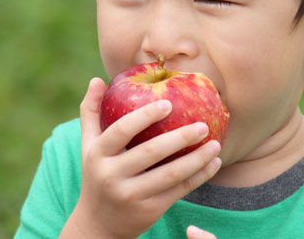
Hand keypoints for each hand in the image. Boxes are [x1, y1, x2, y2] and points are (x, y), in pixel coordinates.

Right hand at [60, 78, 221, 238]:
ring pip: (171, 174)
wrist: (98, 224)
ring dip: (197, 159)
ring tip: (215, 144)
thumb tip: (97, 78)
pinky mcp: (149, 210)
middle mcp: (111, 175)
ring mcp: (131, 195)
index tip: (168, 103)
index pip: (121, 130)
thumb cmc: (97, 173)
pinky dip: (199, 177)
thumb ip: (91, 111)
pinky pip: (179, 190)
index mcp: (98, 154)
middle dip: (180, 137)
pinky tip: (213, 163)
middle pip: (151, 152)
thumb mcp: (88, 145)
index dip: (145, 116)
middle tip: (203, 125)